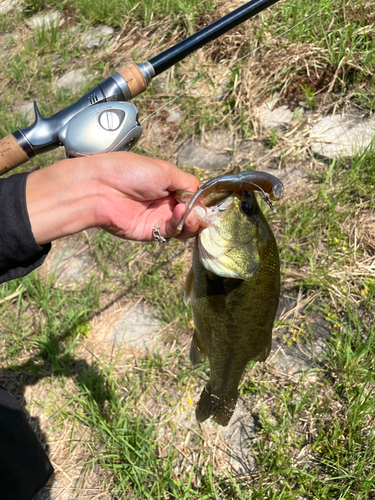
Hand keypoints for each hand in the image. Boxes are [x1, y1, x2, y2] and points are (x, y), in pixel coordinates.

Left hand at [26, 152, 199, 244]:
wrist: (101, 187)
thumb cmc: (130, 171)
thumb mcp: (165, 170)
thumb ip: (187, 182)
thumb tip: (200, 196)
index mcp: (169, 185)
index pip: (193, 196)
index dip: (202, 200)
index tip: (208, 200)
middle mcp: (166, 203)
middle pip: (192, 214)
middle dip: (200, 213)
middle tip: (199, 210)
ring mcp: (159, 218)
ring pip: (186, 227)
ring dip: (193, 221)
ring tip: (190, 212)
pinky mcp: (151, 232)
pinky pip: (172, 232)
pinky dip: (180, 224)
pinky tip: (181, 213)